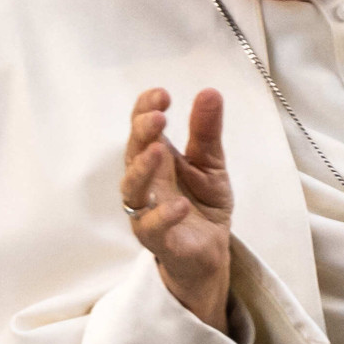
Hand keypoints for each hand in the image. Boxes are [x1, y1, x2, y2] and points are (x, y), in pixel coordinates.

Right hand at [124, 86, 238, 331]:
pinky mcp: (157, 239)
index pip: (142, 128)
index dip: (145, 109)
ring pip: (132, 189)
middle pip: (132, 153)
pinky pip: (152, 227)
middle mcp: (145, 182)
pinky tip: (181, 205)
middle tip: (159, 117)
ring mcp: (146, 211)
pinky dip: (164, 216)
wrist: (210, 251)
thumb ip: (207, 131)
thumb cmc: (202, 204)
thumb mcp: (210, 163)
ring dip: (142, 169)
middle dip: (142, 133)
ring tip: (159, 151)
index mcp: (155, 158)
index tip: (162, 95)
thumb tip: (210, 92)